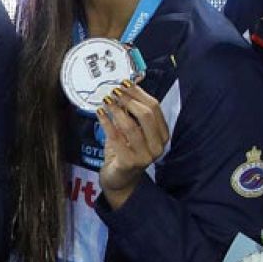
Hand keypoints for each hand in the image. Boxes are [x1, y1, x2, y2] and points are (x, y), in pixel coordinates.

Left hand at [95, 79, 169, 206]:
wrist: (120, 178)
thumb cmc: (125, 150)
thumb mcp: (132, 128)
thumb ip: (132, 110)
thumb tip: (126, 84)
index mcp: (162, 134)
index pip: (154, 108)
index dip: (139, 93)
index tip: (124, 83)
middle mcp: (158, 146)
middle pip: (146, 115)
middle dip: (128, 100)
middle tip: (113, 91)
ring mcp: (145, 156)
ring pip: (131, 126)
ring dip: (116, 110)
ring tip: (105, 101)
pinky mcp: (130, 163)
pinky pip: (116, 138)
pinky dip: (107, 123)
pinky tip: (100, 114)